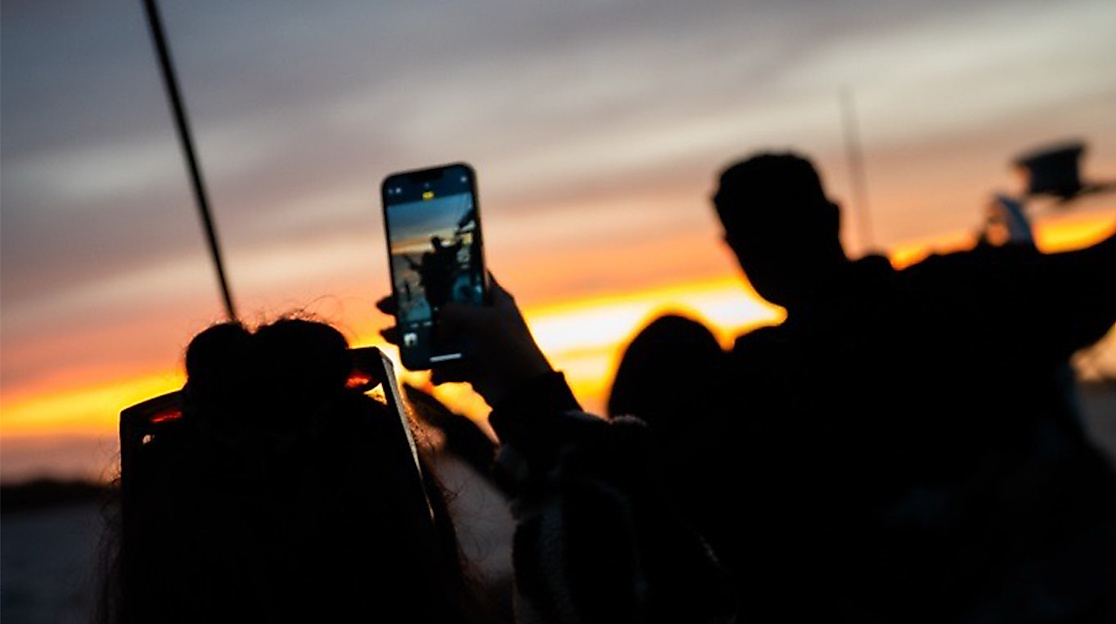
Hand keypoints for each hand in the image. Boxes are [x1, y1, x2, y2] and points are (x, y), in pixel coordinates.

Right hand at [376, 275, 552, 406]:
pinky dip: (436, 369)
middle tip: (386, 306)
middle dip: (414, 309)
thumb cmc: (511, 350)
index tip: (411, 276)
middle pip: (442, 308)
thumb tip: (438, 321)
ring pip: (438, 336)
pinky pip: (445, 363)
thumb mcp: (483, 320)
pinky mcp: (471, 366)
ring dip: (415, 339)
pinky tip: (433, 374)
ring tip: (392, 337)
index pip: (461, 279)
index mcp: (492, 298)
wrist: (523, 394)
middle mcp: (483, 318)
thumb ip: (455, 312)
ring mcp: (476, 342)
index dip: (436, 276)